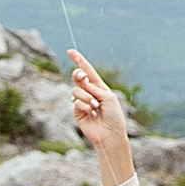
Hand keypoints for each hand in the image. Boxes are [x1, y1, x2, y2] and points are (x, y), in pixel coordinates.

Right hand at [66, 48, 133, 179]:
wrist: (110, 134)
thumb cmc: (114, 115)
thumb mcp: (107, 97)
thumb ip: (94, 88)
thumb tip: (81, 82)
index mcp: (99, 87)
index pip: (87, 71)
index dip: (79, 60)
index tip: (70, 51)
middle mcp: (89, 92)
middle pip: (77, 77)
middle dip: (78, 75)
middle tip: (83, 78)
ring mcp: (82, 102)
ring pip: (76, 90)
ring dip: (87, 97)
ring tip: (95, 106)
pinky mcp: (77, 112)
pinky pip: (77, 102)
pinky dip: (85, 106)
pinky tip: (92, 113)